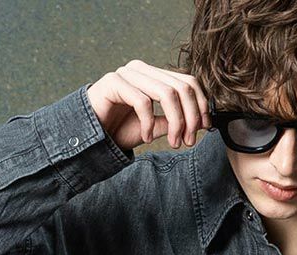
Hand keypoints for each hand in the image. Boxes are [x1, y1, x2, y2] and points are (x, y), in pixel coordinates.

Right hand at [86, 60, 211, 151]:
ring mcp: (128, 73)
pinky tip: (147, 138)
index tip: (206, 128)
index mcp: (154, 76)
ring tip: (174, 143)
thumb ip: (173, 122)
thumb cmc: (120, 129)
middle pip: (182, 87)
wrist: (91, 135)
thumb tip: (201, 123)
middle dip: (191, 117)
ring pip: (167, 93)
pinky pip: (143, 102)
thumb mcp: (154, 128)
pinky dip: (149, 123)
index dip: (201, 104)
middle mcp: (143, 70)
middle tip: (190, 141)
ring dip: (176, 122)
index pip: (188, 82)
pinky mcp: (114, 82)